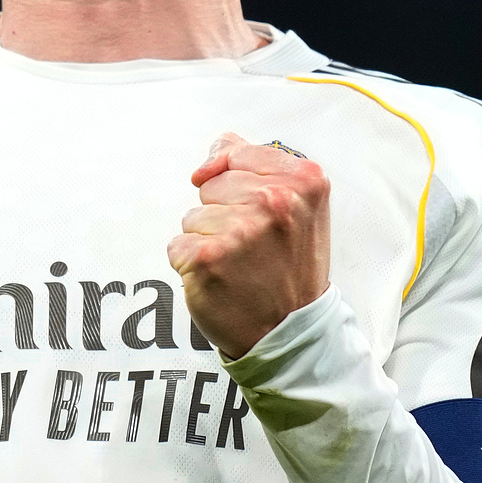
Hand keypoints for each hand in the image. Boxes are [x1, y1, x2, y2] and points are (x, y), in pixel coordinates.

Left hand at [167, 132, 330, 358]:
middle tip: (254, 247)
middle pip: (211, 184)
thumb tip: (216, 151)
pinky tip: (221, 280)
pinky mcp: (208, 257)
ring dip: (207, 240)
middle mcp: (275, 200)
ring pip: (193, 215)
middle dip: (223, 213)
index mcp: (304, 179)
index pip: (236, 153)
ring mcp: (241, 229)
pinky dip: (191, 265)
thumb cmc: (290, 267)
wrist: (291, 331)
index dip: (235, 183)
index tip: (257, 213)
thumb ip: (260, 166)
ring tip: (240, 265)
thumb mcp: (298, 206)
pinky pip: (177, 245)